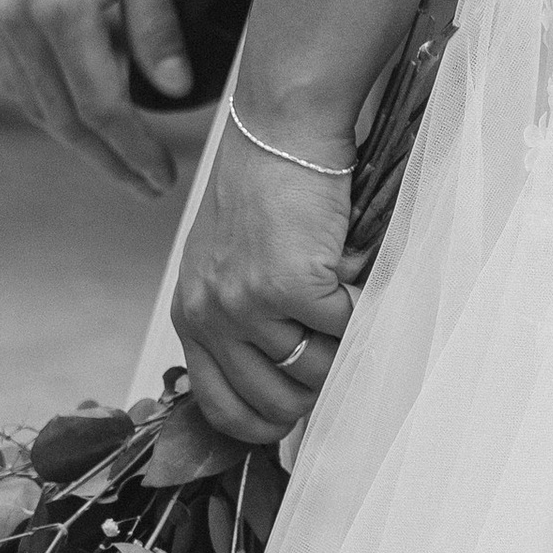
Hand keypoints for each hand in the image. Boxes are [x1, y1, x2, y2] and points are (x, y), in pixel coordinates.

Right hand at [0, 0, 192, 197]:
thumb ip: (156, 22)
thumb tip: (172, 91)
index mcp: (64, 10)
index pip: (103, 107)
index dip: (134, 150)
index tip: (163, 177)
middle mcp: (20, 23)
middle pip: (65, 120)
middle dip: (108, 162)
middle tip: (146, 187)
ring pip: (35, 105)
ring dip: (76, 142)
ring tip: (116, 161)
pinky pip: (13, 78)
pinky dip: (45, 108)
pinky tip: (71, 117)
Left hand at [171, 117, 357, 443]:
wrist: (282, 129)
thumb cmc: (264, 189)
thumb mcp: (228, 265)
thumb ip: (242, 323)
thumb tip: (288, 383)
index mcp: (192, 316)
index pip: (223, 410)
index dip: (267, 423)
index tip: (298, 411)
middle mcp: (211, 316)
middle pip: (277, 404)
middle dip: (317, 382)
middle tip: (332, 338)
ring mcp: (247, 304)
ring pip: (317, 370)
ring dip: (342, 338)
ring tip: (336, 287)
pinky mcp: (289, 285)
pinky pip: (345, 328)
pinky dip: (359, 301)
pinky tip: (347, 263)